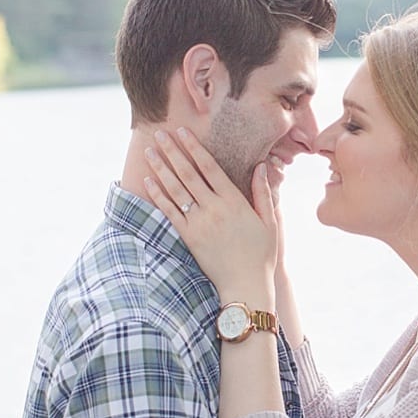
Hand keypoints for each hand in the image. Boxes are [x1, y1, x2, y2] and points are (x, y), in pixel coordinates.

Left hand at [140, 127, 280, 300]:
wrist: (245, 285)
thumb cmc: (261, 254)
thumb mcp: (269, 221)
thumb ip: (263, 192)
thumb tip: (261, 166)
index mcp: (234, 201)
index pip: (210, 168)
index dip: (194, 148)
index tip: (183, 132)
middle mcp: (214, 209)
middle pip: (188, 174)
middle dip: (172, 151)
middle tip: (159, 134)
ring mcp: (199, 223)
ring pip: (175, 190)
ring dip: (160, 169)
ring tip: (149, 152)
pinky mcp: (188, 237)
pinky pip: (169, 212)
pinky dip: (158, 195)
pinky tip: (148, 181)